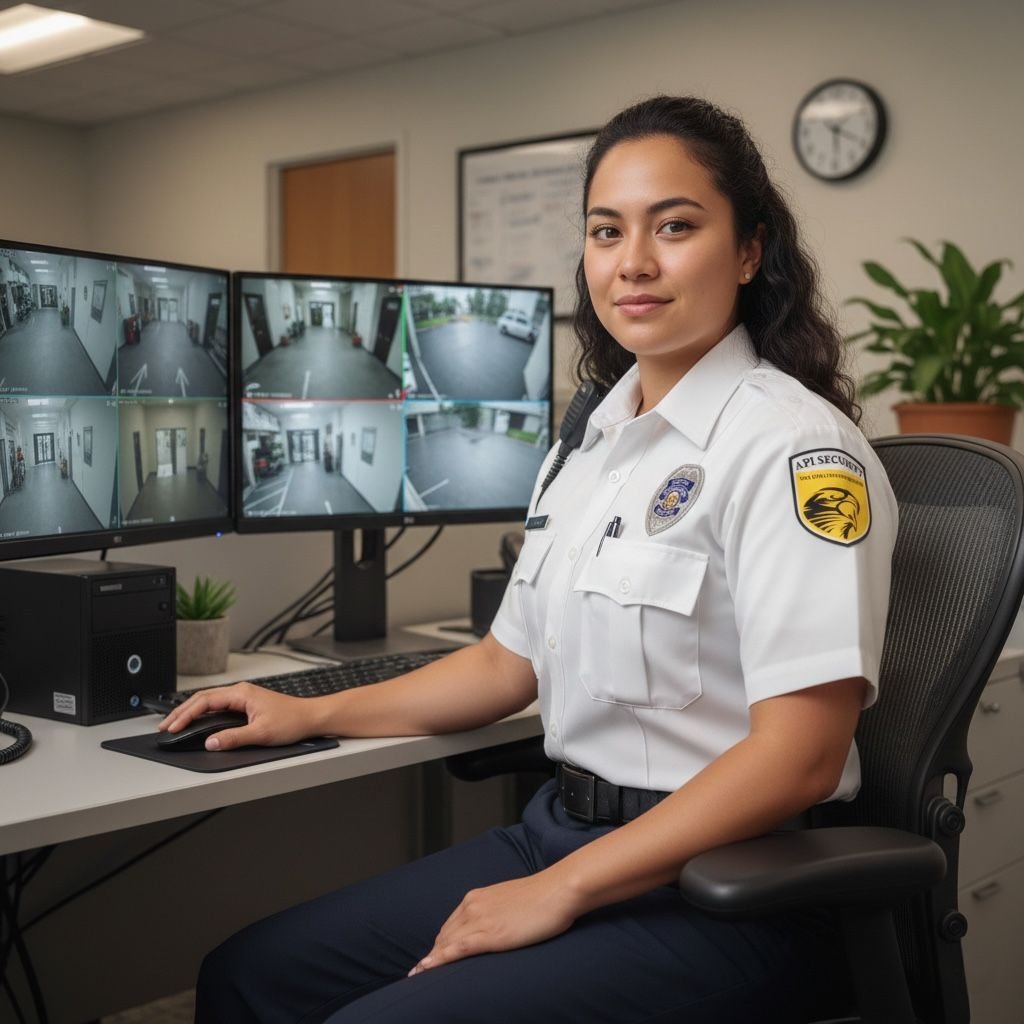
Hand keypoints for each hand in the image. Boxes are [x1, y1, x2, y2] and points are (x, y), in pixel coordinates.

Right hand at [158, 682, 319, 749]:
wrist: (312, 718)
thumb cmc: (293, 720)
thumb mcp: (262, 733)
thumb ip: (234, 738)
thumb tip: (211, 742)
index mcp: (242, 693)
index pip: (205, 701)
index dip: (186, 714)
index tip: (172, 727)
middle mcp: (241, 693)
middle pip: (203, 699)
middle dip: (181, 712)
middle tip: (165, 726)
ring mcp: (243, 699)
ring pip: (210, 703)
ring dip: (191, 713)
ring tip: (175, 725)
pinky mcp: (246, 707)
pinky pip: (219, 709)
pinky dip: (204, 715)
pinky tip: (197, 723)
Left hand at [408, 872, 579, 974]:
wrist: (557, 890)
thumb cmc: (542, 897)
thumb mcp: (510, 902)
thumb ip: (496, 912)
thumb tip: (495, 924)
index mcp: (477, 897)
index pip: (451, 925)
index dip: (440, 943)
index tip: (431, 957)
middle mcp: (473, 906)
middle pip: (444, 935)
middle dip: (432, 953)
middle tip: (419, 972)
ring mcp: (480, 920)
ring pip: (446, 943)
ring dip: (430, 960)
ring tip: (416, 975)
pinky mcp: (490, 935)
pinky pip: (457, 949)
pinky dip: (439, 960)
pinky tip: (428, 969)